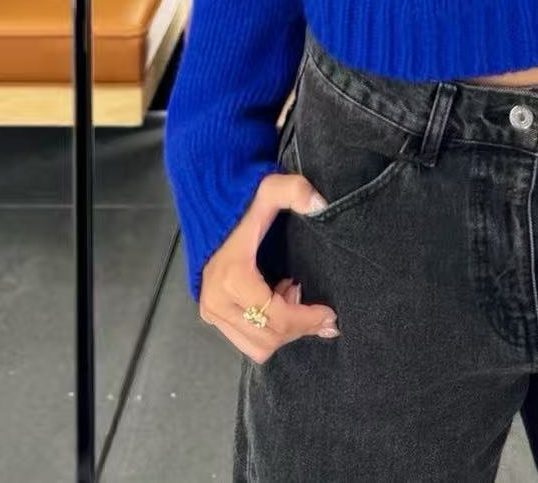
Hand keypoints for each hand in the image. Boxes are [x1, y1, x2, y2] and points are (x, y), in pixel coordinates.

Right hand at [198, 170, 339, 363]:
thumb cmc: (241, 202)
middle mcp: (218, 302)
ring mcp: (211, 312)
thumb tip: (321, 206)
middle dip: (298, 327)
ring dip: (282, 330)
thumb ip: (295, 191)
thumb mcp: (270, 189)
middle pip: (269, 338)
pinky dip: (267, 329)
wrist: (207, 208)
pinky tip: (277, 299)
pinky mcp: (211, 315)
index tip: (330, 313)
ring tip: (292, 297)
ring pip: (256, 347)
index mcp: (233, 278)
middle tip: (316, 307)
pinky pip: (245, 340)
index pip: (276, 318)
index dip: (307, 320)